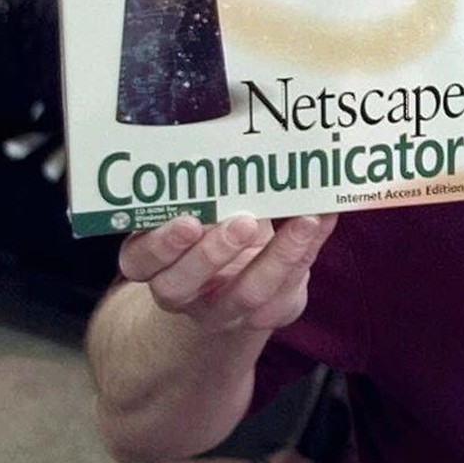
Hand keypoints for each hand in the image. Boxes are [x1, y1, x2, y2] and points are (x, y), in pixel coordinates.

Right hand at [118, 213, 337, 333]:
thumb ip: (212, 192)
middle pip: (180, 285)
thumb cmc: (213, 235)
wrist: (236, 290)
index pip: (138, 261)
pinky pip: (289, 289)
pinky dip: (310, 251)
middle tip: (244, 221)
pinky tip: (325, 220)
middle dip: (212, 253)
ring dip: (278, 256)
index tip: (187, 220)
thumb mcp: (202, 216)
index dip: (160, 244)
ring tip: (304, 221)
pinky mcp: (267, 314)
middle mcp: (182, 292)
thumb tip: (250, 149)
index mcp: (155, 263)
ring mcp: (224, 311)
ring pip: (246, 295)